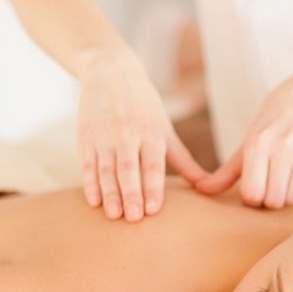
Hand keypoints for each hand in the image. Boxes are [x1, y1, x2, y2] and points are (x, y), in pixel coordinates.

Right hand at [74, 48, 210, 220]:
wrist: (110, 73)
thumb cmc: (145, 107)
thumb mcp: (165, 129)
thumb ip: (183, 160)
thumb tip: (207, 186)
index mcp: (151, 133)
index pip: (152, 165)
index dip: (153, 186)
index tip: (154, 209)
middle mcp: (128, 134)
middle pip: (129, 169)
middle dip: (131, 193)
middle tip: (133, 218)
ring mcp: (105, 137)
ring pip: (106, 169)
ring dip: (109, 192)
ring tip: (113, 215)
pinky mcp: (86, 138)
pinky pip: (87, 164)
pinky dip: (89, 183)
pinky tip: (93, 201)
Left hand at [197, 70, 292, 206]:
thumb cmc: (274, 123)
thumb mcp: (249, 141)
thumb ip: (227, 171)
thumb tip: (201, 190)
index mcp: (258, 142)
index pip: (253, 194)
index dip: (253, 198)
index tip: (256, 188)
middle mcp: (283, 145)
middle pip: (275, 200)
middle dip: (272, 199)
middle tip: (272, 186)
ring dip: (290, 195)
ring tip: (287, 180)